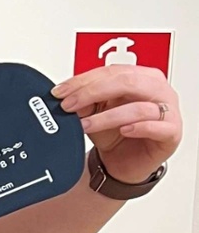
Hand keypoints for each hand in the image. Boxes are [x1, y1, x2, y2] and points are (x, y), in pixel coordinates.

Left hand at [53, 65, 181, 183]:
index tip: (60, 92)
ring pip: (138, 106)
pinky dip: (137, 127)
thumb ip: (84, 100)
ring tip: (86, 124)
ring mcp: (168, 110)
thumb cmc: (113, 133)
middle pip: (126, 82)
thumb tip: (67, 95)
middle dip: (91, 93)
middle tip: (69, 105)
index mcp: (140, 76)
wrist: (123, 161)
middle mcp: (157, 90)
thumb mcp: (93, 111)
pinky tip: (123, 130)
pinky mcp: (172, 132)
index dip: (82, 80)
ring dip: (106, 116)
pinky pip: (157, 126)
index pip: (111, 71)